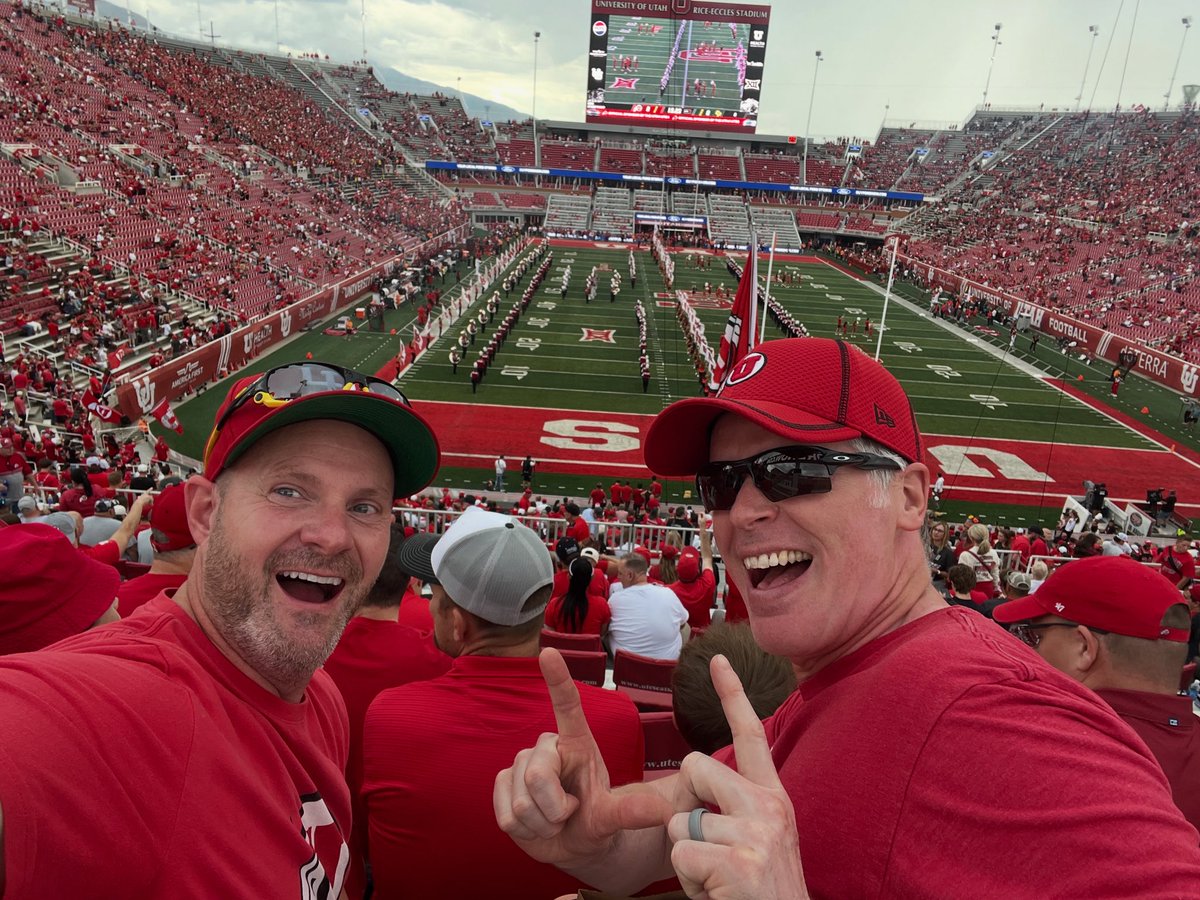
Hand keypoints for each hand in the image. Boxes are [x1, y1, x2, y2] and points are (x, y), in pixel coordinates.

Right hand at [494, 648, 671, 870]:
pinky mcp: (501, 785)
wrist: (572, 843)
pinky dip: (526, 831)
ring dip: (543, 823)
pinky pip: (507, 815)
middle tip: (569, 814)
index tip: (548, 652)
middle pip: (538, 775)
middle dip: (556, 808)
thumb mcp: (614, 817)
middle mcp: (546, 747)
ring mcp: (521, 765)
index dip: (557, 679)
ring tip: (555, 821)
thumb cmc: (594, 819)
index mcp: (577, 743)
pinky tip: (536, 826)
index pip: (567, 706)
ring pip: (523, 801)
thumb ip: (632, 812)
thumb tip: (663, 812)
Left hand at [665, 655, 808, 899]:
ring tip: (720, 879)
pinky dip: (690, 882)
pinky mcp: (739, 862)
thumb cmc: (760, 891)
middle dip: (686, 807)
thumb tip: (697, 780)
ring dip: (688, 859)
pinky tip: (718, 892)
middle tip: (713, 849)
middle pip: (694, 767)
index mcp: (774, 797)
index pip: (750, 735)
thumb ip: (736, 805)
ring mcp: (757, 833)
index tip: (716, 660)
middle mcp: (770, 807)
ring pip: (680, 823)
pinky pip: (681, 856)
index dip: (732, 695)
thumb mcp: (760, 839)